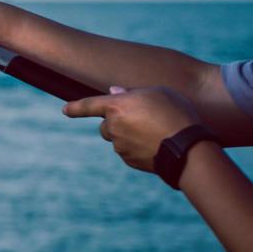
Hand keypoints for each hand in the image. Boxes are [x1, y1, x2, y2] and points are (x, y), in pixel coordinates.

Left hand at [62, 86, 201, 171]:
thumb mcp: (158, 92)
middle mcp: (113, 126)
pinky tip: (156, 144)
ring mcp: (120, 145)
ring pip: (117, 139)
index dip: (76, 107)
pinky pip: (127, 151)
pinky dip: (136, 148)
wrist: (187, 148)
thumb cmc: (176, 114)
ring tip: (155, 132)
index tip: (65, 110)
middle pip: (105, 125)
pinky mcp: (129, 160)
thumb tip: (115, 92)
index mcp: (116, 106)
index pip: (89, 105)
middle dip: (116, 122)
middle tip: (141, 119)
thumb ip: (132, 92)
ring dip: (128, 135)